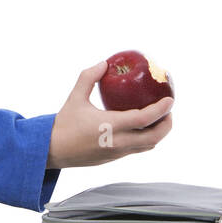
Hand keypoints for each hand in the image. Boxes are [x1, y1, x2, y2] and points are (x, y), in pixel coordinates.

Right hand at [46, 61, 174, 168]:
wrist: (51, 151)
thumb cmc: (63, 123)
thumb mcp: (75, 97)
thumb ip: (89, 77)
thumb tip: (104, 63)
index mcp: (109, 126)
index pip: (144, 119)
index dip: (161, 110)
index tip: (170, 99)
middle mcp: (117, 142)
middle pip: (154, 137)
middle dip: (167, 124)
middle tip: (168, 110)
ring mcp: (117, 153)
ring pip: (148, 146)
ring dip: (159, 133)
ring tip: (160, 118)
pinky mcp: (114, 159)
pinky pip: (137, 149)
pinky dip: (146, 138)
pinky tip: (143, 127)